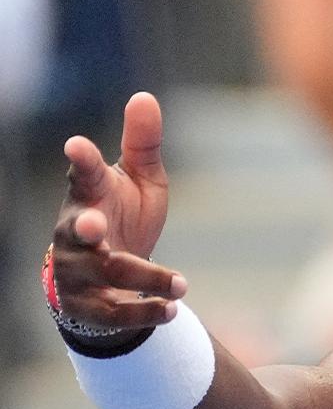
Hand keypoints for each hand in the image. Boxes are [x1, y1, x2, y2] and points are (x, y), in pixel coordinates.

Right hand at [50, 92, 186, 332]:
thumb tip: (145, 96)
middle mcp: (75, 231)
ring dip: (147, 277)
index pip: (82, 174)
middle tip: (97, 226)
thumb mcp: (140, 180)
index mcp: (89, 193)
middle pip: (76, 229)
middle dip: (86, 228)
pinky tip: (172, 309)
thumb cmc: (122, 215)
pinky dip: (145, 312)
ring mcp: (77, 269)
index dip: (81, 161)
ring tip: (182, 284)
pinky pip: (113, 312)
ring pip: (106, 273)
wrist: (107, 277)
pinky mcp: (87, 304)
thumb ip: (143, 144)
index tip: (78, 146)